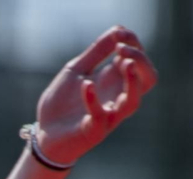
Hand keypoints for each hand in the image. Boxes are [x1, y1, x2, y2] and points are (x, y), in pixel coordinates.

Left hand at [32, 26, 157, 165]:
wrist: (44, 133)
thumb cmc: (62, 103)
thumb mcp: (78, 70)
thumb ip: (96, 52)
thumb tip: (118, 30)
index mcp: (115, 82)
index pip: (141, 63)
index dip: (136, 45)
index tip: (119, 34)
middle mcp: (117, 99)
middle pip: (148, 80)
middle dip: (140, 60)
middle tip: (121, 48)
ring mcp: (107, 116)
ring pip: (133, 102)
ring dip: (132, 81)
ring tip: (123, 61)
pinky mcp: (92, 131)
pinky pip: (99, 117)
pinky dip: (93, 99)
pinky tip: (86, 84)